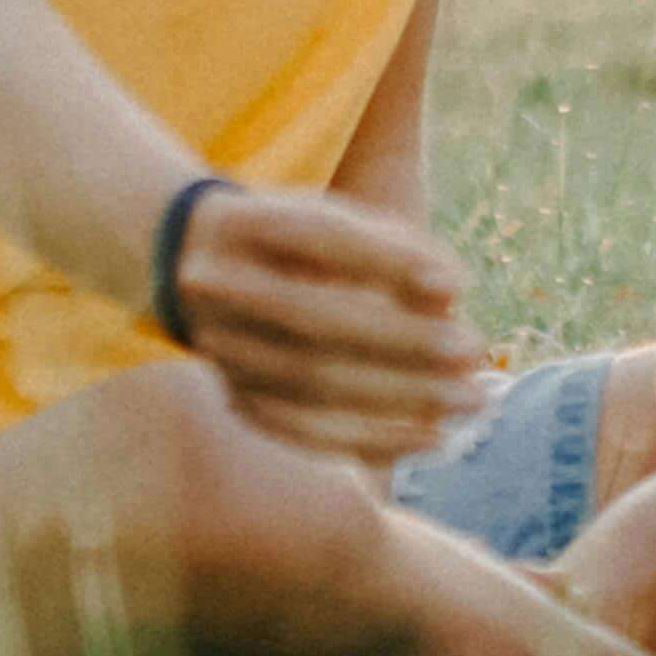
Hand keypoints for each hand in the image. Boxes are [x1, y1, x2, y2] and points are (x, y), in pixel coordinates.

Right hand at [163, 183, 490, 464]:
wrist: (182, 268)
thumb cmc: (288, 240)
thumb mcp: (328, 219)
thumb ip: (390, 246)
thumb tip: (452, 292)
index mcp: (243, 224)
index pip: (316, 238)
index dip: (386, 262)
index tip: (456, 286)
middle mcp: (220, 286)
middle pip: (314, 320)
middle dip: (403, 342)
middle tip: (474, 352)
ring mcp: (222, 349)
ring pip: (310, 384)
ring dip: (400, 398)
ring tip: (469, 400)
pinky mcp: (237, 399)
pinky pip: (304, 430)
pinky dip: (371, 437)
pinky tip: (430, 437)